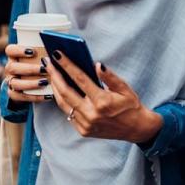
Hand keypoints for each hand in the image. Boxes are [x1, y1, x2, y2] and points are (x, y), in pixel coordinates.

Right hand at [4, 44, 53, 102]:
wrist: (32, 83)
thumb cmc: (40, 64)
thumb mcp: (40, 56)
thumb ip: (45, 52)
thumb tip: (58, 51)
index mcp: (14, 56)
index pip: (10, 50)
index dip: (19, 50)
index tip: (33, 52)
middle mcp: (10, 68)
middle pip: (12, 67)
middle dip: (29, 69)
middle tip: (44, 69)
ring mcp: (10, 81)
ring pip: (15, 83)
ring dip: (30, 83)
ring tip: (45, 82)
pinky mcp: (13, 94)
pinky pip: (20, 96)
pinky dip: (34, 97)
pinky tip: (47, 96)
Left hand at [45, 52, 161, 142]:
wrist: (136, 129)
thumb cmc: (131, 106)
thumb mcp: (124, 88)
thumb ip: (109, 76)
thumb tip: (96, 65)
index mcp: (102, 102)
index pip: (80, 79)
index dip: (67, 65)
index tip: (57, 54)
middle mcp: (91, 114)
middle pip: (65, 91)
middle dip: (54, 75)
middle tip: (48, 63)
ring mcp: (86, 124)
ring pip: (63, 103)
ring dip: (55, 88)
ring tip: (51, 74)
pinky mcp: (83, 130)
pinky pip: (68, 113)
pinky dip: (63, 100)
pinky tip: (60, 90)